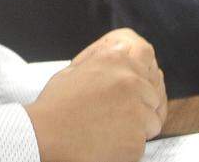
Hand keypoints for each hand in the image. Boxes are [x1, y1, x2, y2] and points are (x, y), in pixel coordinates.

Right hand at [26, 28, 166, 161]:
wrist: (45, 135)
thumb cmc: (56, 105)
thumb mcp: (76, 68)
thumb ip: (103, 59)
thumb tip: (121, 52)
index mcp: (115, 59)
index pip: (146, 55)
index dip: (143, 71)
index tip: (136, 85)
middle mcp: (130, 81)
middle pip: (152, 92)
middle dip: (141, 104)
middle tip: (117, 115)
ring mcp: (136, 110)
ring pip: (152, 120)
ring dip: (137, 127)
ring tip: (110, 130)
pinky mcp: (136, 139)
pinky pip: (142, 142)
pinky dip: (128, 146)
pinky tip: (107, 143)